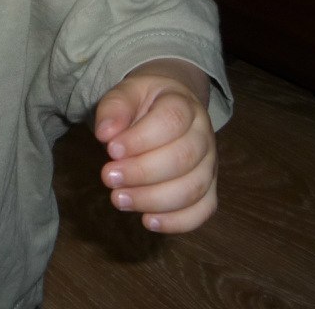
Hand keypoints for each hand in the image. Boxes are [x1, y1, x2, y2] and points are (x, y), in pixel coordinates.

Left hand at [93, 59, 217, 232]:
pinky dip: (177, 221)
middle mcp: (204, 135)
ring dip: (153, 199)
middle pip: (183, 158)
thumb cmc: (145, 102)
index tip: (111, 150)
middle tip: (108, 177)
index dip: (141, 139)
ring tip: (119, 199)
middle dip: (142, 172)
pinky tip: (148, 220)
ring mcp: (209, 164)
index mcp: (185, 105)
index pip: (172, 120)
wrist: (169, 107)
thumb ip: (115, 108)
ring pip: (193, 189)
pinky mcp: (208, 190)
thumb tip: (105, 133)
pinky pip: (203, 211)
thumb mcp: (127, 93)